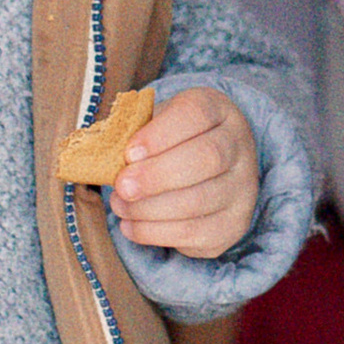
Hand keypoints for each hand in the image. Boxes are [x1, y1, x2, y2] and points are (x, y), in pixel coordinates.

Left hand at [112, 83, 258, 259]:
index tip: (129, 152)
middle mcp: (239, 146)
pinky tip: (131, 225)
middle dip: (157, 175)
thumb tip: (101, 152)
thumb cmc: (172, 143)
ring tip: (120, 205)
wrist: (209, 173)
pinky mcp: (232, 225)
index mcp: (218, 111)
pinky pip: (193, 233)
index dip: (160, 134)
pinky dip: (154, 232)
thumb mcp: (156, 124)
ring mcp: (242, 188)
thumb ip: (133, 132)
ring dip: (150, 208)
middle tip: (122, 186)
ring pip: (198, 200)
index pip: (195, 114)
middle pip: (207, 158)